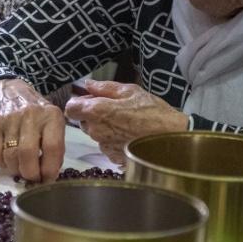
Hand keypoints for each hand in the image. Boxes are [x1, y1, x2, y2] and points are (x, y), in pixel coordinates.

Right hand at [0, 78, 65, 182]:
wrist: (9, 91)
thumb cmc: (36, 114)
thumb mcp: (52, 123)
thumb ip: (54, 147)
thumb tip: (48, 176)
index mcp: (51, 116)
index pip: (53, 147)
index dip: (49, 169)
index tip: (47, 179)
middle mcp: (30, 115)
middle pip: (28, 154)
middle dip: (30, 173)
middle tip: (32, 178)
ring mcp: (9, 119)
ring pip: (10, 157)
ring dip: (16, 170)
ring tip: (21, 169)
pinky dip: (2, 164)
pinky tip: (9, 161)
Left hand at [64, 79, 187, 164]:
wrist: (172, 138)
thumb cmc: (152, 111)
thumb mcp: (130, 91)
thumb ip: (104, 87)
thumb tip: (87, 84)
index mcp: (97, 111)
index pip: (70, 108)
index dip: (79, 103)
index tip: (92, 100)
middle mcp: (96, 131)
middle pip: (83, 122)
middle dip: (93, 116)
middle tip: (114, 110)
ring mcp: (104, 146)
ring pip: (96, 135)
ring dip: (104, 129)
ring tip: (126, 123)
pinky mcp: (113, 157)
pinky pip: (107, 146)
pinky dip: (114, 141)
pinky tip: (130, 136)